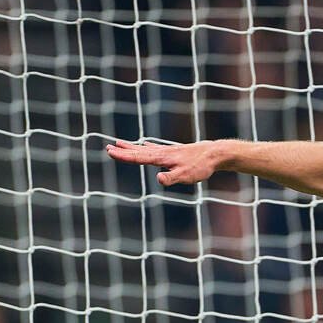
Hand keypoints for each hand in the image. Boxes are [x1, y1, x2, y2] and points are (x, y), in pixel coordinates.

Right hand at [106, 138, 228, 186]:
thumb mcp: (186, 176)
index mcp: (162, 158)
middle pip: (139, 151)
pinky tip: (145, 146)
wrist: (214, 154)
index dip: (124, 155)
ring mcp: (167, 151)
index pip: (139, 157)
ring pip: (145, 148)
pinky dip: (146, 147)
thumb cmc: (200, 166)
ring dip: (132, 147)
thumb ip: (171, 178)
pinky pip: (155, 148)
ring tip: (120, 143)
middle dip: (123, 150)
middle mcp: (162, 152)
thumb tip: (158, 178)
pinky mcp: (173, 152)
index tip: (110, 151)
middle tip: (108, 147)